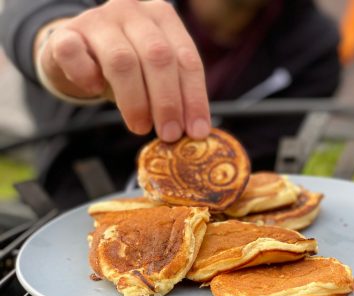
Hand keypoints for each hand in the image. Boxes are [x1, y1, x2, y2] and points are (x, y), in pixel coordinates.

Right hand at [34, 0, 209, 141]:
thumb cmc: (126, 70)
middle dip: (167, 102)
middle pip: (158, 57)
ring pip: (122, 61)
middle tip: (169, 134)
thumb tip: (195, 132)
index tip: (196, 132)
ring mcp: (98, 19)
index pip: (187, 59)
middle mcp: (133, 11)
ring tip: (140, 128)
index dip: (194, 98)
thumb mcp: (156, 76)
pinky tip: (94, 90)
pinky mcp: (65, 33)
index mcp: (163, 18)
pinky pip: (75, 55)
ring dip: (135, 101)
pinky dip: (87, 77)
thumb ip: (175, 94)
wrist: (77, 55)